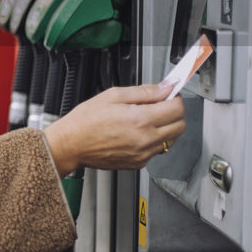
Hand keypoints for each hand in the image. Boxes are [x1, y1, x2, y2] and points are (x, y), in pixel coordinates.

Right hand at [43, 83, 185, 175]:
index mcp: (140, 119)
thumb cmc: (86, 121)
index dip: (175, 98)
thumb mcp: (113, 95)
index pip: (177, 108)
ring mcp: (143, 154)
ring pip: (171, 140)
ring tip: (146, 120)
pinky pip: (157, 150)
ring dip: (166, 128)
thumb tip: (164, 88)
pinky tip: (137, 133)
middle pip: (180, 126)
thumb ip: (143, 91)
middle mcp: (145, 139)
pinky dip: (153, 141)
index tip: (169, 94)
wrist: (71, 144)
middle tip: (161, 106)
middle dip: (174, 113)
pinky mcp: (138, 163)